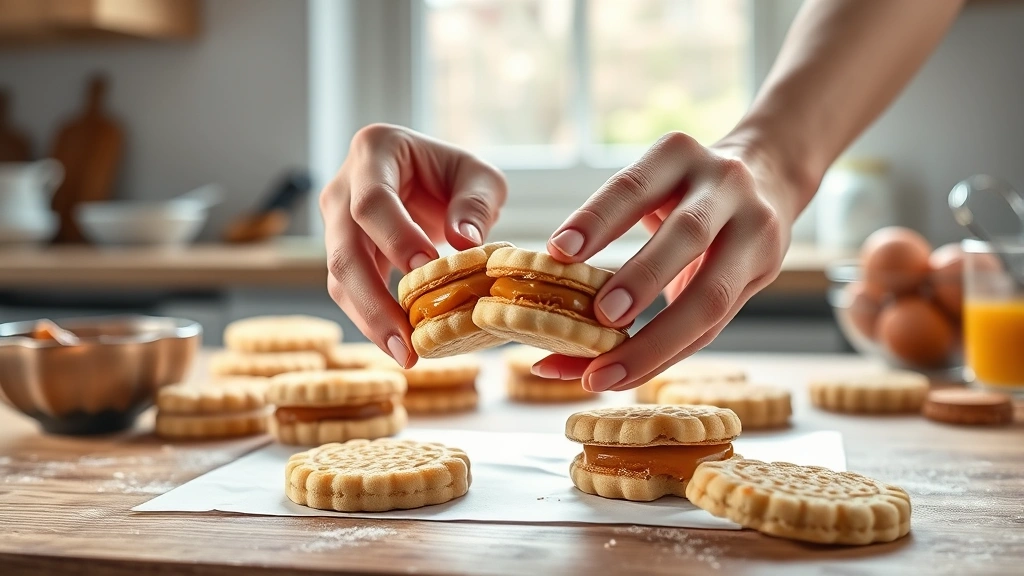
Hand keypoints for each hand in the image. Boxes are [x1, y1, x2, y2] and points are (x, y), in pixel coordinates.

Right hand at [320, 124, 506, 366]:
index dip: (395, 237)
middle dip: (373, 300)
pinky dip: (373, 320)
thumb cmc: (454, 174)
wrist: (429, 179)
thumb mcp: (479, 176)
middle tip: (405, 341)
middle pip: (344, 249)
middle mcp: (343, 188)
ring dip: (370, 320)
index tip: (424, 269)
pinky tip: (400, 345)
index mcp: (374, 151)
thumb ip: (476, 203)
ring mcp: (336, 223)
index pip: (372, 202)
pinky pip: (349, 291)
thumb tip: (465, 244)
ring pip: (339, 278)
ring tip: (405, 355)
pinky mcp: (343, 254)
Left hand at [533, 132, 799, 390]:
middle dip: (642, 279)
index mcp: (678, 154)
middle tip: (600, 316)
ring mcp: (754, 228)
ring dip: (655, 342)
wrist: (770, 176)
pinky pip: (714, 326)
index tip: (558, 251)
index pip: (633, 186)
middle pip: (687, 236)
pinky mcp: (766, 270)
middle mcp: (724, 184)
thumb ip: (611, 220)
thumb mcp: (654, 181)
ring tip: (602, 373)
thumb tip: (549, 286)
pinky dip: (666, 356)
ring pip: (710, 296)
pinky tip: (625, 376)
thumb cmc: (685, 189)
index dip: (597, 218)